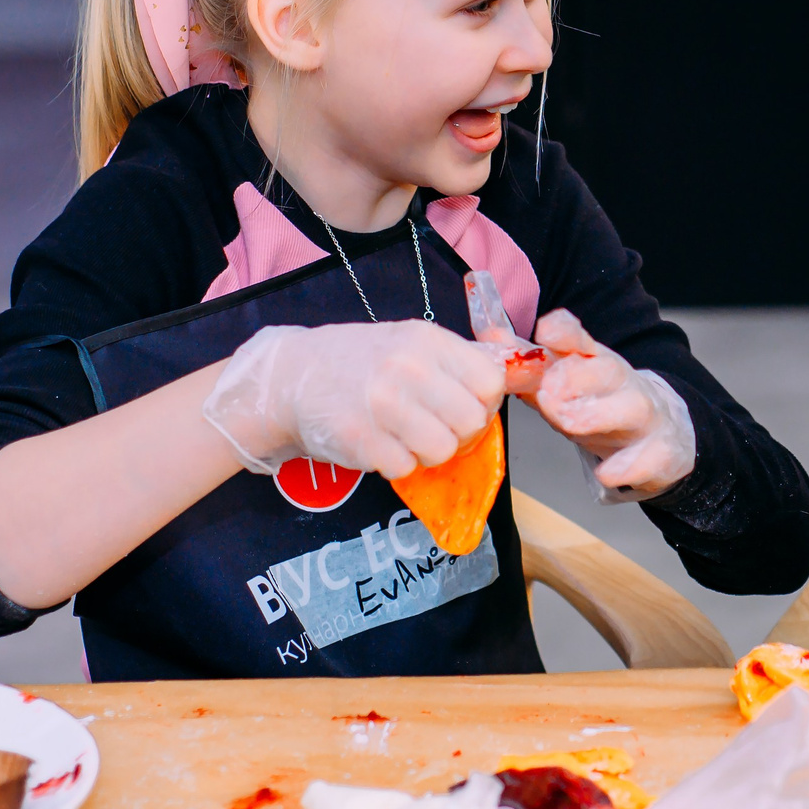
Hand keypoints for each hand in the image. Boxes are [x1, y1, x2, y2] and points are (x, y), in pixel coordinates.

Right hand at [202, 321, 506, 481]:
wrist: (290, 377)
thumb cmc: (359, 362)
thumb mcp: (409, 343)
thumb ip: (457, 361)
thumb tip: (517, 375)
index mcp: (427, 340)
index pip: (490, 381)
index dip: (484, 402)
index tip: (466, 406)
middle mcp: (408, 368)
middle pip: (472, 421)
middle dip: (460, 433)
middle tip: (436, 429)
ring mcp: (383, 405)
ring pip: (443, 450)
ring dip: (429, 453)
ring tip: (407, 438)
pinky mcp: (361, 440)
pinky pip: (406, 467)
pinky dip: (397, 464)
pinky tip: (380, 445)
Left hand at [527, 309, 696, 498]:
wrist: (665, 435)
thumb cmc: (602, 407)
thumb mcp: (566, 384)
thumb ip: (528, 364)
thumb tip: (489, 335)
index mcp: (597, 363)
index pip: (581, 341)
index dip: (565, 333)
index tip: (545, 330)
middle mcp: (624, 385)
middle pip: (608, 370)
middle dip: (579, 377)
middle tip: (547, 391)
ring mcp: (645, 418)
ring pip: (631, 409)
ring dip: (599, 415)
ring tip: (571, 423)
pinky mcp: (659, 453)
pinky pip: (646, 459)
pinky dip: (627, 467)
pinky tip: (606, 473)